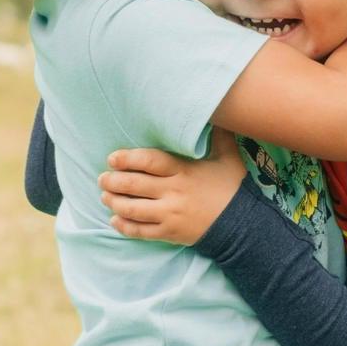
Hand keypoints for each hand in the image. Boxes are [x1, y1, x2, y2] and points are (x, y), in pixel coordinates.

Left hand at [99, 127, 246, 243]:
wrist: (243, 225)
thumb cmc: (233, 188)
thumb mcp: (229, 158)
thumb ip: (219, 136)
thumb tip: (216, 112)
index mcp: (184, 171)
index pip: (150, 161)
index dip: (128, 158)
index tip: (112, 158)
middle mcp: (174, 192)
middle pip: (134, 185)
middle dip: (113, 181)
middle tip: (102, 178)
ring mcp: (170, 214)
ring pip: (133, 209)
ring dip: (114, 202)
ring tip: (105, 197)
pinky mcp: (170, 233)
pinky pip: (141, 231)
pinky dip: (124, 226)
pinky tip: (115, 220)